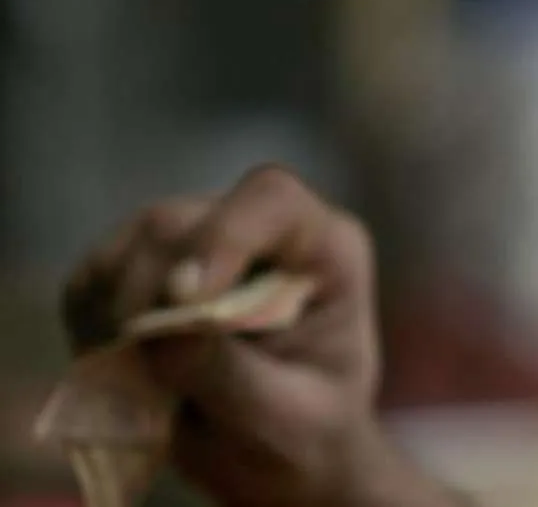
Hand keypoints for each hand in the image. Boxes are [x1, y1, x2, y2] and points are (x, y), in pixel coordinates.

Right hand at [61, 165, 457, 506]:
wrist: (284, 456)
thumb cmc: (306, 433)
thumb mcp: (283, 419)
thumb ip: (230, 372)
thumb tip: (163, 326)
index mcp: (326, 249)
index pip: (272, 200)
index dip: (222, 236)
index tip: (186, 299)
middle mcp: (263, 230)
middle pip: (182, 221)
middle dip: (153, 294)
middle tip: (152, 372)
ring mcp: (202, 241)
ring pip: (132, 243)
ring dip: (119, 313)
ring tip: (148, 382)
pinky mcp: (148, 270)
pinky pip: (96, 276)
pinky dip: (92, 323)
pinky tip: (126, 369)